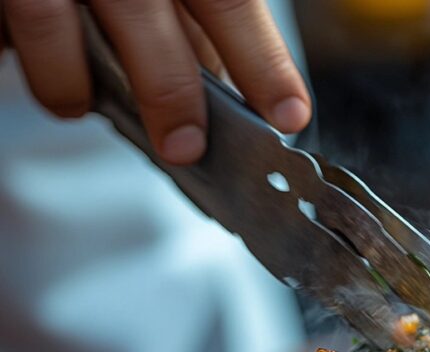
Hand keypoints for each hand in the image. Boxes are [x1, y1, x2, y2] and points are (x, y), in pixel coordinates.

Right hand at [0, 0, 311, 164]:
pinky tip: (52, 83)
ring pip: (56, 21)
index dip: (262, 63)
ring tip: (80, 108)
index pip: (230, 3)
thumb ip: (192, 29)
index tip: (289, 116)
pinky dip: (35, 66)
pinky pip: (15, 32)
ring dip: (74, 84)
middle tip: (186, 147)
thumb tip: (230, 98)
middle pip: (146, 16)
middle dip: (171, 91)